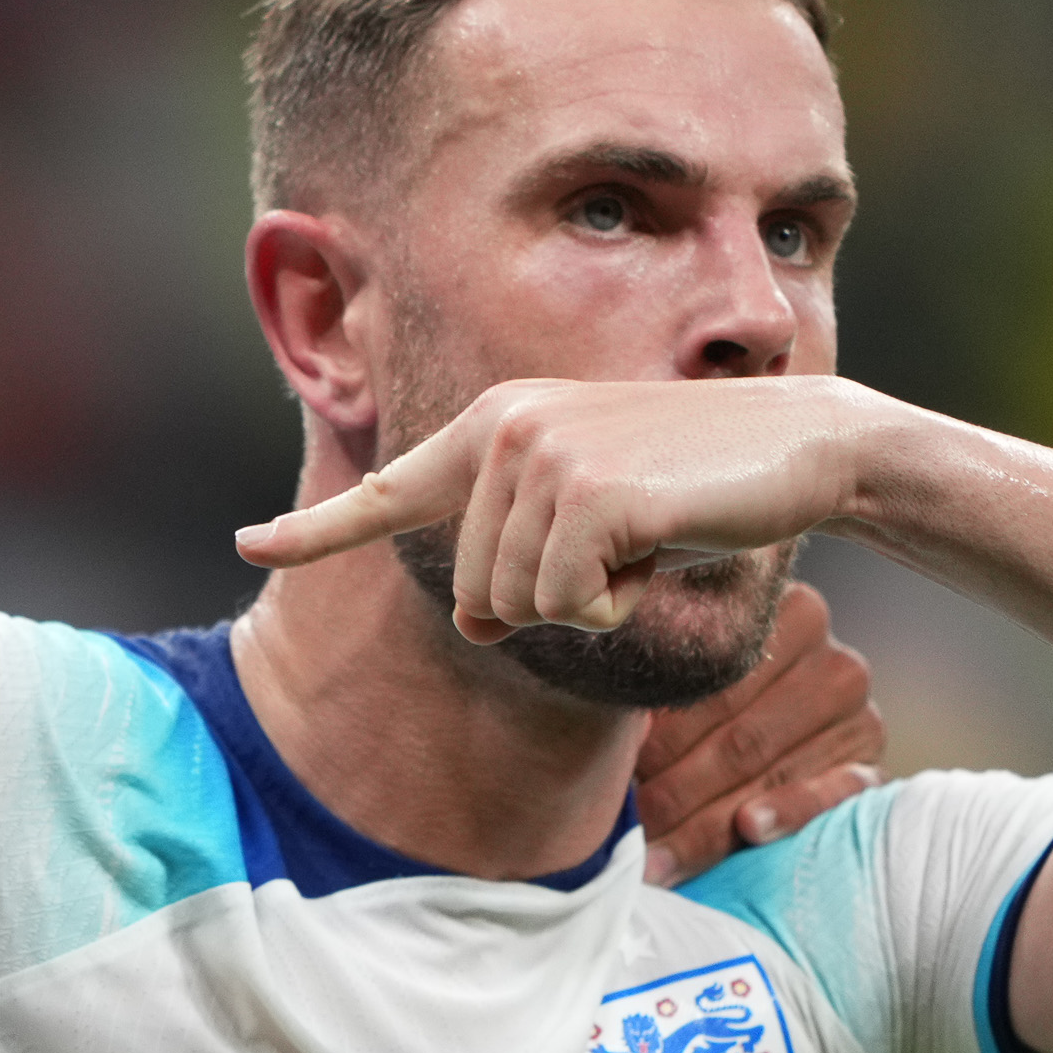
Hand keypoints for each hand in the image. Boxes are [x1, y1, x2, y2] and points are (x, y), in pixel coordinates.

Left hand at [236, 375, 881, 642]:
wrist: (802, 447)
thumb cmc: (697, 489)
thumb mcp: (593, 523)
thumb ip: (519, 562)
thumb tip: (475, 626)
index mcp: (492, 426)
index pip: (386, 491)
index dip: (315, 532)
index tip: (249, 545)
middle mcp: (502, 431)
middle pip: (474, 595)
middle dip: (547, 602)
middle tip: (622, 545)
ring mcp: (542, 458)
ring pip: (519, 608)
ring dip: (590, 602)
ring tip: (647, 536)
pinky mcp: (590, 495)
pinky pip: (571, 607)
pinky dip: (621, 604)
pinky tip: (663, 546)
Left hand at [633, 581, 884, 883]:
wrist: (762, 732)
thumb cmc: (698, 703)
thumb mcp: (681, 682)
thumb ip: (659, 688)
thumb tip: (612, 726)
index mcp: (783, 614)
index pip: (715, 683)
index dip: (659, 733)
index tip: (614, 769)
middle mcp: (831, 659)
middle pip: (741, 735)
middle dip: (675, 789)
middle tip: (628, 824)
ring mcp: (858, 714)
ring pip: (772, 768)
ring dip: (708, 819)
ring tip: (656, 853)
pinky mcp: (871, 766)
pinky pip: (835, 792)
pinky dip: (788, 811)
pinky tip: (750, 828)